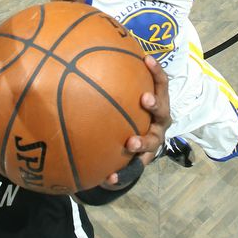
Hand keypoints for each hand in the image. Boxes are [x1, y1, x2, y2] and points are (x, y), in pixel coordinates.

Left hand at [101, 56, 170, 187]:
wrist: (128, 149)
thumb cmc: (123, 115)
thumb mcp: (119, 99)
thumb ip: (107, 84)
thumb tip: (74, 61)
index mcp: (156, 104)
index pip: (160, 84)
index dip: (156, 72)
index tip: (146, 59)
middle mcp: (158, 123)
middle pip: (163, 112)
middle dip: (155, 104)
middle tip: (145, 99)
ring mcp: (153, 142)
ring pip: (152, 143)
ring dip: (142, 142)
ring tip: (130, 143)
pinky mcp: (142, 162)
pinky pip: (133, 169)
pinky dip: (120, 174)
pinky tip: (108, 178)